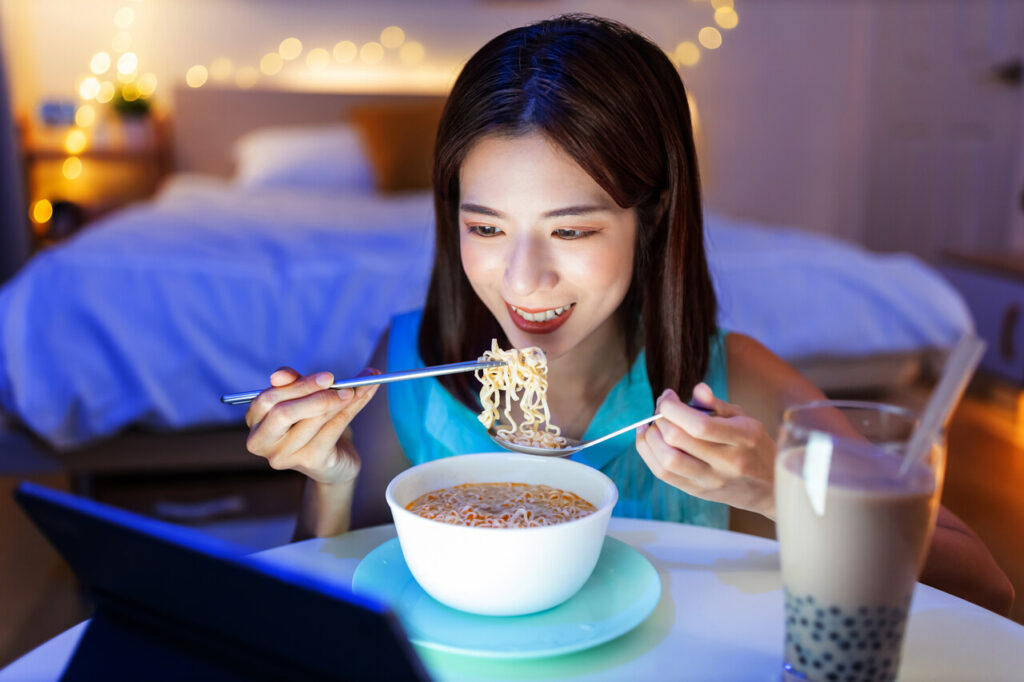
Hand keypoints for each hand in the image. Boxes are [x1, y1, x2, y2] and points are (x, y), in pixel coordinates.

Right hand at [245, 367, 379, 484]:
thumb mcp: (303, 400)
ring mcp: (284, 456)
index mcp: (255, 421)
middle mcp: (262, 442)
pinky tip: (363, 396)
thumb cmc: (315, 425)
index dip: (297, 386)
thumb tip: (281, 373)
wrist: (335, 462)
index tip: (327, 376)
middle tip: (344, 385)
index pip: (267, 399)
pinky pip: (332, 430)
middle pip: (283, 413)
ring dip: (341, 400)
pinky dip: (351, 410)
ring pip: (314, 419)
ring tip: (361, 386)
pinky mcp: (310, 462)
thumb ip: (294, 384)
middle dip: (316, 395)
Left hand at [635, 383, 776, 517]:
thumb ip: (717, 404)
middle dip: (660, 419)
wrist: (769, 487)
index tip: (668, 396)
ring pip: (667, 461)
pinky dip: (649, 454)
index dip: (673, 407)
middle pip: (678, 440)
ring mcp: (711, 480)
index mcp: (743, 438)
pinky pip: (664, 474)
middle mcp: (727, 463)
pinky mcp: (698, 492)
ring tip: (652, 425)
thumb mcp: (744, 418)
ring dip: (650, 438)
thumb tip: (697, 389)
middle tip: (660, 410)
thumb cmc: (753, 445)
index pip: (699, 425)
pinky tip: (648, 439)